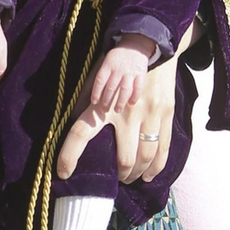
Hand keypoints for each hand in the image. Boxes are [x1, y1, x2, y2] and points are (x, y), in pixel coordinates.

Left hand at [56, 52, 177, 185]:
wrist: (151, 49)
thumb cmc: (116, 67)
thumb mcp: (93, 80)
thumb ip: (82, 103)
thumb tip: (66, 124)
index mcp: (103, 105)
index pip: (81, 133)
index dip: (70, 155)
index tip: (63, 173)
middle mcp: (127, 112)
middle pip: (123, 158)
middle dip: (119, 175)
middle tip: (115, 180)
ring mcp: (150, 114)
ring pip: (145, 157)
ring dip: (136, 174)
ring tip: (129, 179)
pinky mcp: (166, 114)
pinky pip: (163, 148)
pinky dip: (156, 168)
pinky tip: (148, 176)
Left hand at [88, 39, 152, 115]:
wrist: (135, 45)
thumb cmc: (118, 56)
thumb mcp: (108, 60)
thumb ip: (104, 74)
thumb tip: (97, 92)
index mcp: (108, 65)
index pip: (100, 81)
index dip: (96, 92)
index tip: (94, 102)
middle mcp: (119, 69)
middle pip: (111, 88)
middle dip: (107, 101)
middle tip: (104, 110)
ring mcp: (130, 72)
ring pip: (125, 90)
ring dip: (120, 102)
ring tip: (117, 110)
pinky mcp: (141, 74)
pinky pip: (138, 88)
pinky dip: (135, 97)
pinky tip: (131, 103)